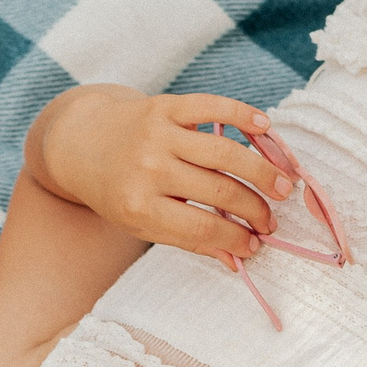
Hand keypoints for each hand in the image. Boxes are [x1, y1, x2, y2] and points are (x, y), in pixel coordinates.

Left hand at [28, 86, 291, 261]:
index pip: (202, 228)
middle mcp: (148, 169)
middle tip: (273, 220)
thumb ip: (187, 239)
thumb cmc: (117, 191)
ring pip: (225, 153)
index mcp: (139, 207)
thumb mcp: (141, 224)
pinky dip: (243, 115)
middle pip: (220, 192)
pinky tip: (266, 128)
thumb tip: (237, 260)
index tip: (256, 245)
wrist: (82, 142)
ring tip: (283, 186)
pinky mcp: (165, 106)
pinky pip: (213, 107)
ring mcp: (157, 134)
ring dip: (262, 171)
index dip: (235, 239)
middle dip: (255, 210)